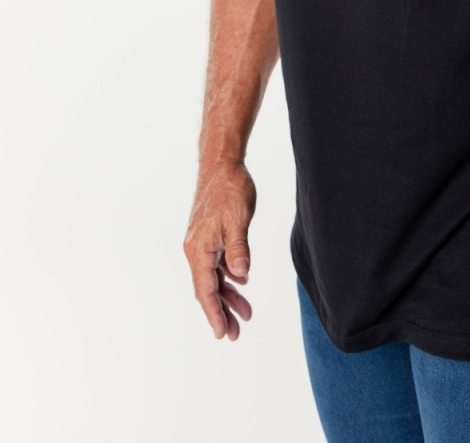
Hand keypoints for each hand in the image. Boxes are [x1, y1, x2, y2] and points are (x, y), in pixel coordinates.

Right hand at [183, 160, 256, 339]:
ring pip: (213, 277)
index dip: (214, 313)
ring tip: (246, 313)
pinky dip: (228, 276)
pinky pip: (217, 263)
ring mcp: (201, 242)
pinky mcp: (209, 235)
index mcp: (199, 249)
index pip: (205, 290)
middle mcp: (195, 249)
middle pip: (207, 288)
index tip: (222, 334)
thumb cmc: (230, 188)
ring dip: (228, 295)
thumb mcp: (239, 219)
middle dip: (221, 311)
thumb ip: (239, 248)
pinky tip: (241, 282)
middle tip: (236, 333)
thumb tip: (240, 275)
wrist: (221, 164)